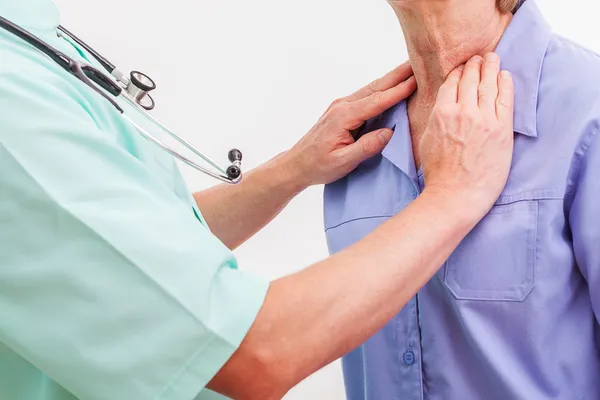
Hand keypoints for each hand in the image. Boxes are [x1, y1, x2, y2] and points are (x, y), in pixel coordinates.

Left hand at [282, 63, 416, 187]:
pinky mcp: (342, 110)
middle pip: (375, 87)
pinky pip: (365, 95)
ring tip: (409, 69)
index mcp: (344, 116)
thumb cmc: (318, 165)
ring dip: (391, 78)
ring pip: (371, 88)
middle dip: (398, 75)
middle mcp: (342, 106)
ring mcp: (341, 106)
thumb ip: (366, 147)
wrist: (297, 164)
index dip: (398, 90)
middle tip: (418, 62)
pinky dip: (381, 88)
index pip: (377, 101)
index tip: (417, 80)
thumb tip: (389, 133)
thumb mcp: (343, 161)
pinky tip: (391, 85)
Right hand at [419, 53, 514, 216]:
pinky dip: (505, 83)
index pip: (452, 83)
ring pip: (488, 84)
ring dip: (490, 67)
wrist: (454, 195)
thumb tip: (442, 107)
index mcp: (441, 113)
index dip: (458, 72)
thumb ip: (435, 119)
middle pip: (471, 79)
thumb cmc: (438, 174)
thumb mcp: (426, 140)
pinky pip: (505, 99)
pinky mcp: (501, 129)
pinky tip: (505, 76)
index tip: (462, 67)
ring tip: (492, 58)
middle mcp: (462, 111)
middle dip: (475, 64)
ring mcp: (484, 119)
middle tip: (479, 57)